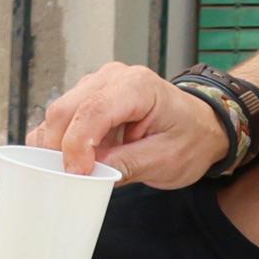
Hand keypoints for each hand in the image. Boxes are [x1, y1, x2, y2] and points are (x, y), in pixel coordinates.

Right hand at [28, 63, 226, 188]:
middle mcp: (113, 78)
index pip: (92, 111)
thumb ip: (127, 165)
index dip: (76, 145)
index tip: (77, 175)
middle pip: (65, 110)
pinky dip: (60, 142)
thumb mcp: (166, 160)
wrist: (200, 126)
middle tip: (70, 180)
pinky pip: (62, 119)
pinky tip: (74, 160)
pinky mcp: (89, 98)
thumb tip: (88, 174)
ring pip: (58, 114)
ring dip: (57, 146)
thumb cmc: (189, 139)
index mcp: (138, 86)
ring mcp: (97, 85)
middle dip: (59, 148)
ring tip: (76, 172)